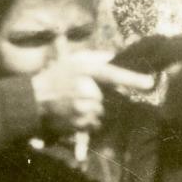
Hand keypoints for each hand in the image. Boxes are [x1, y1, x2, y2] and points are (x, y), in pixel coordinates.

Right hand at [31, 51, 156, 137]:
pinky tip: (77, 115)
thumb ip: (95, 57)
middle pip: (111, 98)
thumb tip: (114, 56)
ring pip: (103, 113)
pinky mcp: (79, 123)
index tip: (149, 83)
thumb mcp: (72, 60)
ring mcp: (83, 108)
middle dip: (104, 98)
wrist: (32, 100)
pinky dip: (89, 121)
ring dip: (96, 111)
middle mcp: (86, 89)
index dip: (133, 79)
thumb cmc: (54, 77)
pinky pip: (95, 124)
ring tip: (78, 104)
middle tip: (86, 95)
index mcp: (85, 71)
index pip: (113, 74)